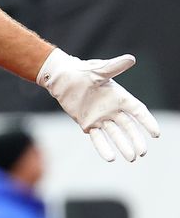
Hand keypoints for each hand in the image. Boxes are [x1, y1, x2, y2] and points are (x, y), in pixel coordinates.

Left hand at [39, 48, 159, 161]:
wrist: (62, 77)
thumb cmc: (81, 71)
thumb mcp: (98, 70)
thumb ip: (114, 67)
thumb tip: (131, 59)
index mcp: (119, 97)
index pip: (138, 111)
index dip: (147, 122)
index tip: (156, 134)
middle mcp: (112, 110)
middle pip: (129, 127)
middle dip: (136, 139)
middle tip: (142, 152)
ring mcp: (100, 118)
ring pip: (115, 135)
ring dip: (123, 146)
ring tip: (132, 158)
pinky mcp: (87, 124)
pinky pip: (97, 138)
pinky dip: (103, 148)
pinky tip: (110, 158)